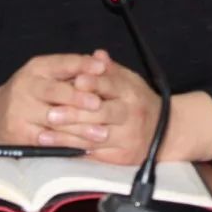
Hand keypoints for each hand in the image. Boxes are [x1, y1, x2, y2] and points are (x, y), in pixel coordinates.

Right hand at [0, 54, 106, 146]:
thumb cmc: (34, 92)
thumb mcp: (49, 75)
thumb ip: (75, 70)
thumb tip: (103, 62)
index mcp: (37, 68)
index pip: (61, 63)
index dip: (82, 65)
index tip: (101, 68)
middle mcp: (26, 86)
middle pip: (53, 91)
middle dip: (77, 98)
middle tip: (99, 104)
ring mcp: (20, 110)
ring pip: (53, 119)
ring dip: (79, 127)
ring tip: (101, 132)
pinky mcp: (20, 133)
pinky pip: (48, 140)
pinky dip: (68, 143)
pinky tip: (85, 147)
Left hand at [41, 50, 161, 164]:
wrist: (167, 132)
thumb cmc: (140, 102)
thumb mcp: (130, 81)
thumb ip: (111, 70)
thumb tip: (97, 55)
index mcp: (131, 92)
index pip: (110, 86)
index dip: (92, 84)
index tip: (74, 82)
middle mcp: (131, 114)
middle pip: (101, 114)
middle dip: (74, 114)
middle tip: (50, 114)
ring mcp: (127, 137)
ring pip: (94, 137)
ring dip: (67, 136)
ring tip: (44, 134)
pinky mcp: (122, 156)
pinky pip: (95, 153)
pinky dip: (74, 150)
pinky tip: (57, 148)